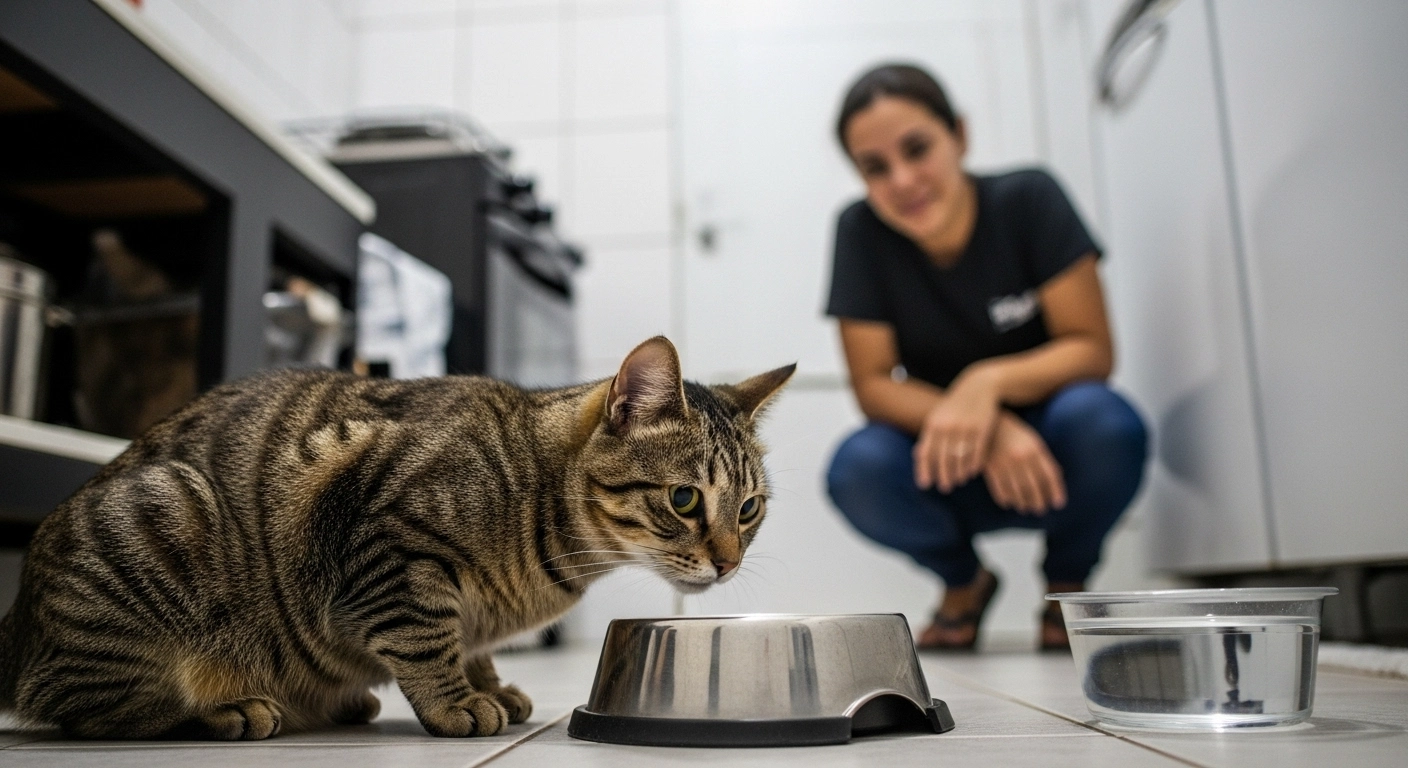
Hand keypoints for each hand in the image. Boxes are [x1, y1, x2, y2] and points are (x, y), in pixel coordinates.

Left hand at [914, 370, 1000, 491]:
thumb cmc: (954, 406)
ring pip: (960, 458)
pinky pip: (976, 453)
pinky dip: (974, 465)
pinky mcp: (982, 429)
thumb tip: (917, 456)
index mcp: (933, 424)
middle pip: (943, 459)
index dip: (924, 470)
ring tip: (959, 481)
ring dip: (959, 473)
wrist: (979, 387)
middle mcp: (948, 427)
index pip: (926, 452)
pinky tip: (972, 472)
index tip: (925, 485)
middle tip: (945, 487)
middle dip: (943, 476)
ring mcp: (965, 428)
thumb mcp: (938, 416)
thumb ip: (928, 436)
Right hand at [982, 413, 1065, 514]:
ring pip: (1017, 491)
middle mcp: (1022, 457)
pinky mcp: (991, 468)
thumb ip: (1044, 458)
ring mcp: (1005, 463)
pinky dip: (1005, 499)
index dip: (1056, 491)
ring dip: (1023, 503)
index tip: (1059, 504)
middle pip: (1034, 486)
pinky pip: (1000, 490)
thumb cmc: (1015, 432)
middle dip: (1039, 502)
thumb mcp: (1033, 440)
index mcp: (1035, 449)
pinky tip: (1009, 503)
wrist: (988, 422)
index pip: (1050, 475)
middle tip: (1040, 509)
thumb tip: (1058, 475)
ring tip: (1026, 508)